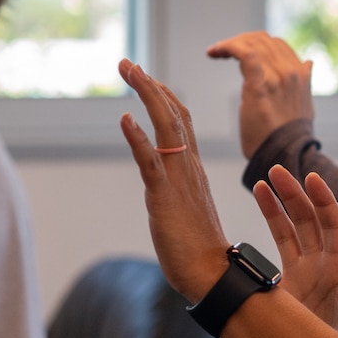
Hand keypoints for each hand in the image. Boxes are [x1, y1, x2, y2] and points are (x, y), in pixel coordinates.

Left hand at [118, 60, 233, 302]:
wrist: (212, 274)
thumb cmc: (200, 251)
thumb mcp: (185, 212)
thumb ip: (177, 193)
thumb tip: (166, 189)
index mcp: (194, 170)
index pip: (181, 121)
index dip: (163, 96)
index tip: (146, 77)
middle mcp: (189, 167)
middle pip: (173, 114)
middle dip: (150, 85)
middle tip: (128, 63)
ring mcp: (179, 179)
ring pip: (166, 127)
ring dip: (147, 96)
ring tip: (129, 71)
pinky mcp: (165, 196)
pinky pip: (151, 161)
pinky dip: (138, 137)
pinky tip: (125, 118)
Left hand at [207, 31, 316, 158]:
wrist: (284, 155)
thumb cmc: (288, 135)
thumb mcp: (304, 104)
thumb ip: (304, 82)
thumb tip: (309, 63)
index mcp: (301, 74)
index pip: (277, 44)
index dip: (256, 43)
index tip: (238, 52)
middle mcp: (292, 71)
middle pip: (263, 40)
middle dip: (241, 41)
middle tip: (223, 51)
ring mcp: (278, 77)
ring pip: (253, 43)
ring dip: (231, 43)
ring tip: (216, 52)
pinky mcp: (261, 84)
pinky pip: (245, 53)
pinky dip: (228, 46)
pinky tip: (214, 52)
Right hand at [253, 165, 337, 337]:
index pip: (333, 224)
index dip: (323, 200)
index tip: (309, 178)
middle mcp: (324, 266)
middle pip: (309, 220)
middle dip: (294, 195)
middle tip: (276, 172)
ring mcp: (305, 276)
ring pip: (290, 232)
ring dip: (277, 207)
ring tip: (261, 183)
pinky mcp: (287, 290)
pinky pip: (275, 254)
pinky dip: (264, 236)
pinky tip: (248, 225)